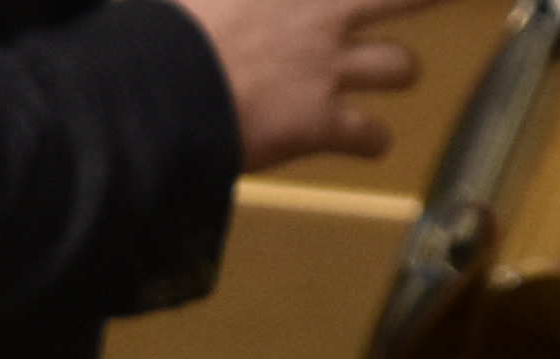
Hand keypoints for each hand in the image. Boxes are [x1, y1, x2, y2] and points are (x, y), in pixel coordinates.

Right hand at [173, 0, 434, 169]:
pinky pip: (370, 134)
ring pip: (401, 65)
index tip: (365, 1)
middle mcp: (320, 12)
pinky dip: (373, 140)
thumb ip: (217, 1)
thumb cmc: (159, 35)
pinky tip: (370, 144)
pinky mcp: (319, 122)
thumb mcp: (192, 0)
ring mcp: (327, 67)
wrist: (159, 91)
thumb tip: (207, 4)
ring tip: (395, 77)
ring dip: (399, 71)